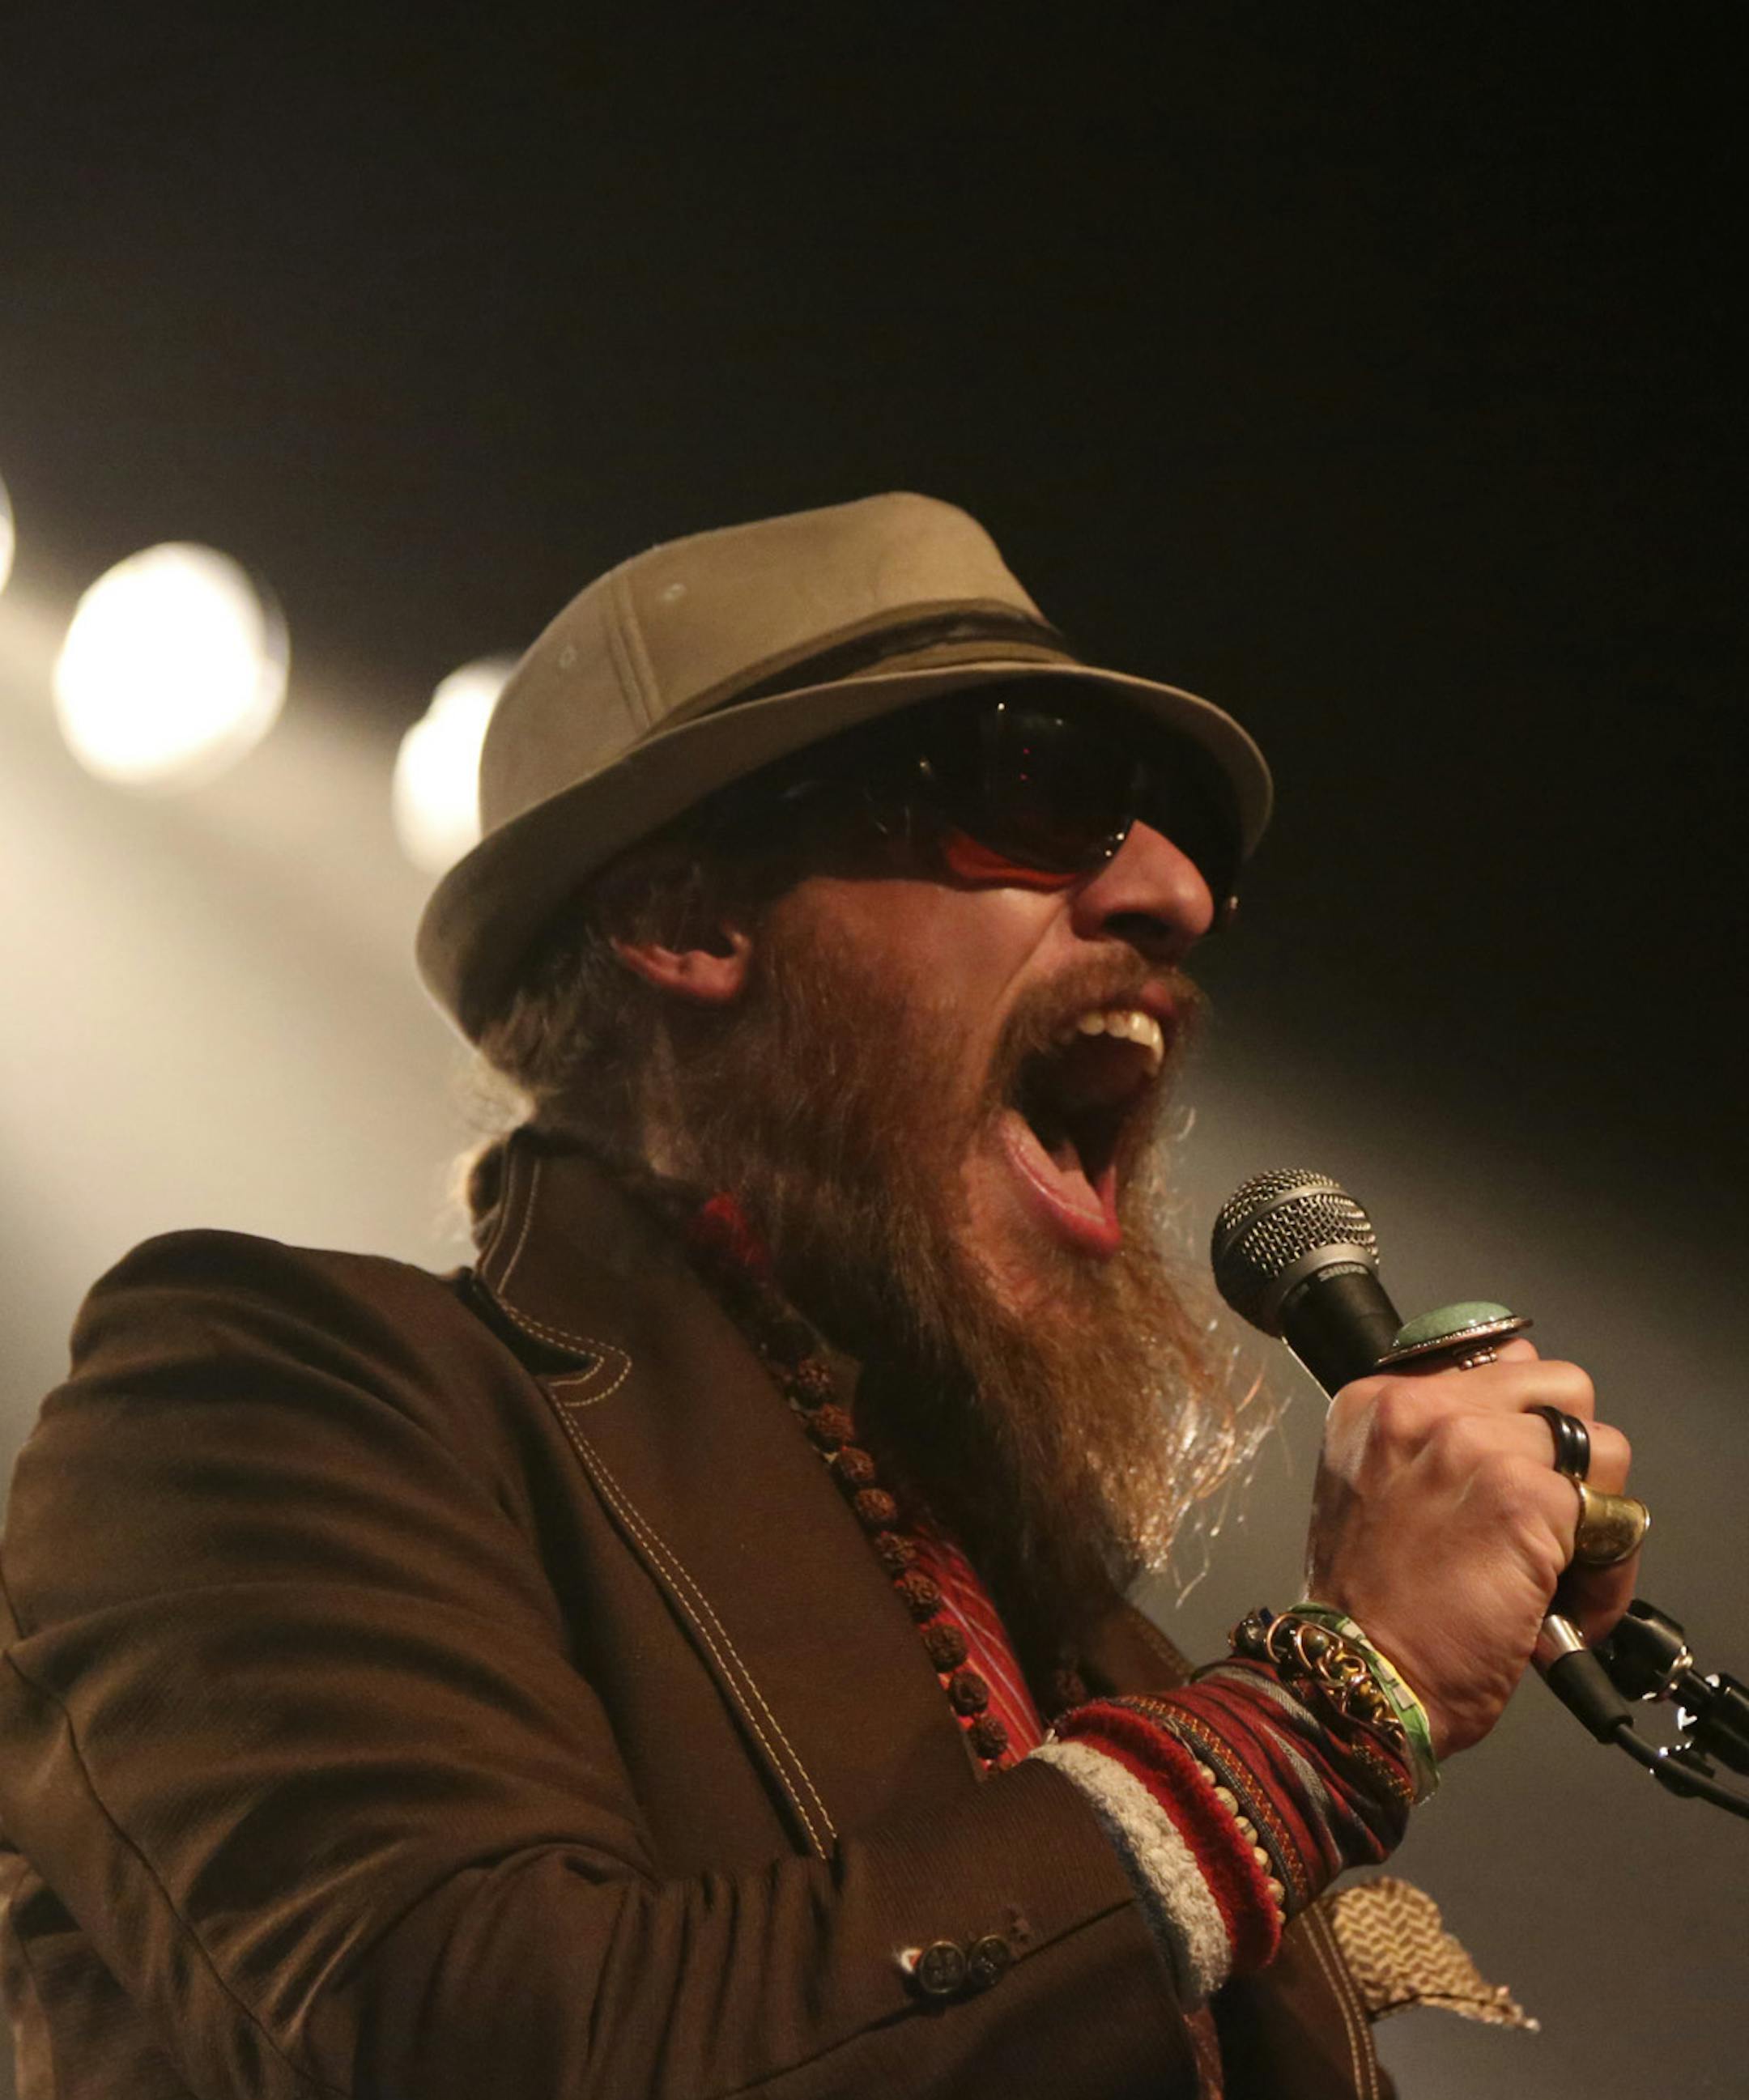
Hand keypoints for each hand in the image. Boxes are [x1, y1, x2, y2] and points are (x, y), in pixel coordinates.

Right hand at [1303, 1340, 1636, 1758]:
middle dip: (1569, 1454)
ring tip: (1558, 1568)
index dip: (1524, 1423)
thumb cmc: (1366, 1605)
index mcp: (1379, 1401)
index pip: (1498, 1362)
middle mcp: (1424, 1408)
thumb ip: (1433, 1440)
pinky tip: (1564, 1608)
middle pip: (1561, 1388)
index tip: (1519, 1469)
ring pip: (1603, 1447)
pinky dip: (1605, 1574)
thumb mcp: (1371, 1489)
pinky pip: (1615, 1519)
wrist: (1360, 1674)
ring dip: (1596, 1511)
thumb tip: (1516, 1410)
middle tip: (1544, 1520)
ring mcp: (1477, 1446)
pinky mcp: (1528, 1499)